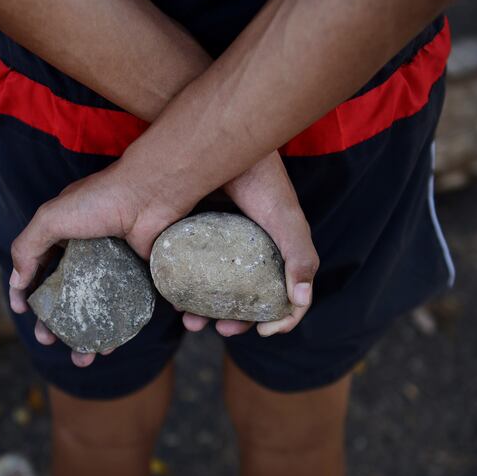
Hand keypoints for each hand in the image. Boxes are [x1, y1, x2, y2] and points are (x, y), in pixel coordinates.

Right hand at [8, 160, 191, 366]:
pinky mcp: (138, 274)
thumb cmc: (100, 200)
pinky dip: (116, 327)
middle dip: (55, 323)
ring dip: (86, 334)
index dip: (28, 291)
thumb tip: (17, 281)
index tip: (25, 312)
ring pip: (95, 306)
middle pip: (66, 294)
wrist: (151, 194)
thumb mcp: (51, 218)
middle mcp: (87, 250)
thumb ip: (27, 247)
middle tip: (49, 341)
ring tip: (82, 357)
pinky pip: (124, 305)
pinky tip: (110, 343)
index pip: (39, 268)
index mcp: (63, 234)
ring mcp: (113, 264)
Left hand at [181, 151, 318, 337]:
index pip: (275, 293)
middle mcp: (237, 250)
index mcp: (267, 248)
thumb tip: (299, 302)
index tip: (265, 329)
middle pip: (238, 299)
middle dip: (234, 322)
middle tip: (224, 329)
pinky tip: (176, 304)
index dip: (274, 316)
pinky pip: (178, 275)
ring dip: (202, 315)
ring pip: (206, 293)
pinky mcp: (178, 240)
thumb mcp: (286, 219)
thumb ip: (300, 258)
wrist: (210, 146)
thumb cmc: (257, 179)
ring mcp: (206, 247)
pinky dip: (178, 295)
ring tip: (193, 324)